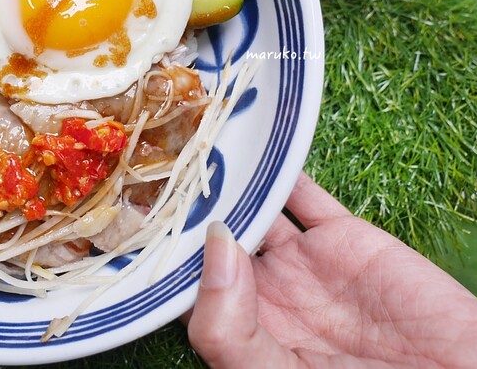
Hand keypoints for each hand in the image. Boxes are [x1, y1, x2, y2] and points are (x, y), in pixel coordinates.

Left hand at [183, 173, 476, 367]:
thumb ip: (229, 325)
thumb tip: (215, 243)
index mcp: (240, 330)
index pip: (186, 282)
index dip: (165, 253)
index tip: (133, 217)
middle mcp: (265, 294)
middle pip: (214, 238)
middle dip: (189, 207)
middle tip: (154, 165)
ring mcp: (303, 263)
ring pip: (252, 209)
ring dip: (230, 182)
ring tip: (197, 146)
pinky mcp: (344, 239)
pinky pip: (305, 195)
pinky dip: (283, 170)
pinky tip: (258, 146)